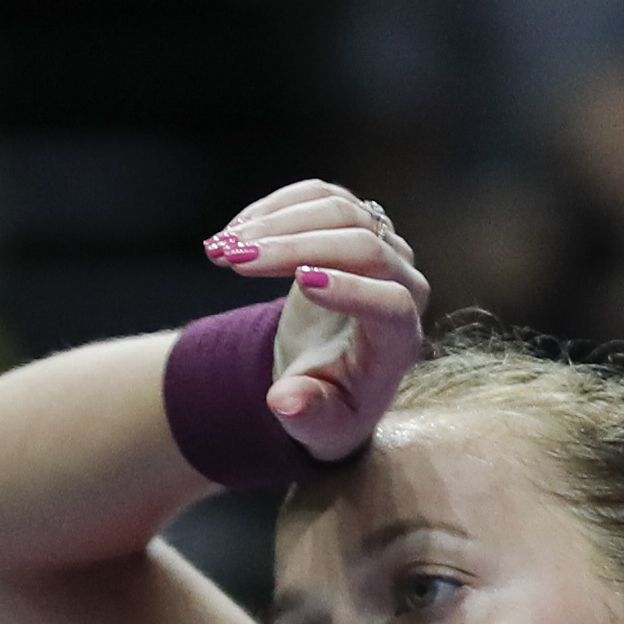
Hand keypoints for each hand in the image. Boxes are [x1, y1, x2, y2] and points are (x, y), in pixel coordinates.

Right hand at [200, 180, 427, 460]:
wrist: (326, 370)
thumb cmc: (327, 404)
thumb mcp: (317, 425)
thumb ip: (306, 416)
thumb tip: (284, 400)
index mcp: (399, 340)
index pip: (392, 305)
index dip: (353, 290)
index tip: (302, 283)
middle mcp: (404, 285)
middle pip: (362, 246)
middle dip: (292, 248)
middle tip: (233, 259)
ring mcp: (383, 246)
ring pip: (338, 211)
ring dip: (273, 223)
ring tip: (219, 249)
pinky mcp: (355, 222)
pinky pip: (319, 197)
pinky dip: (272, 210)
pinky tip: (234, 232)